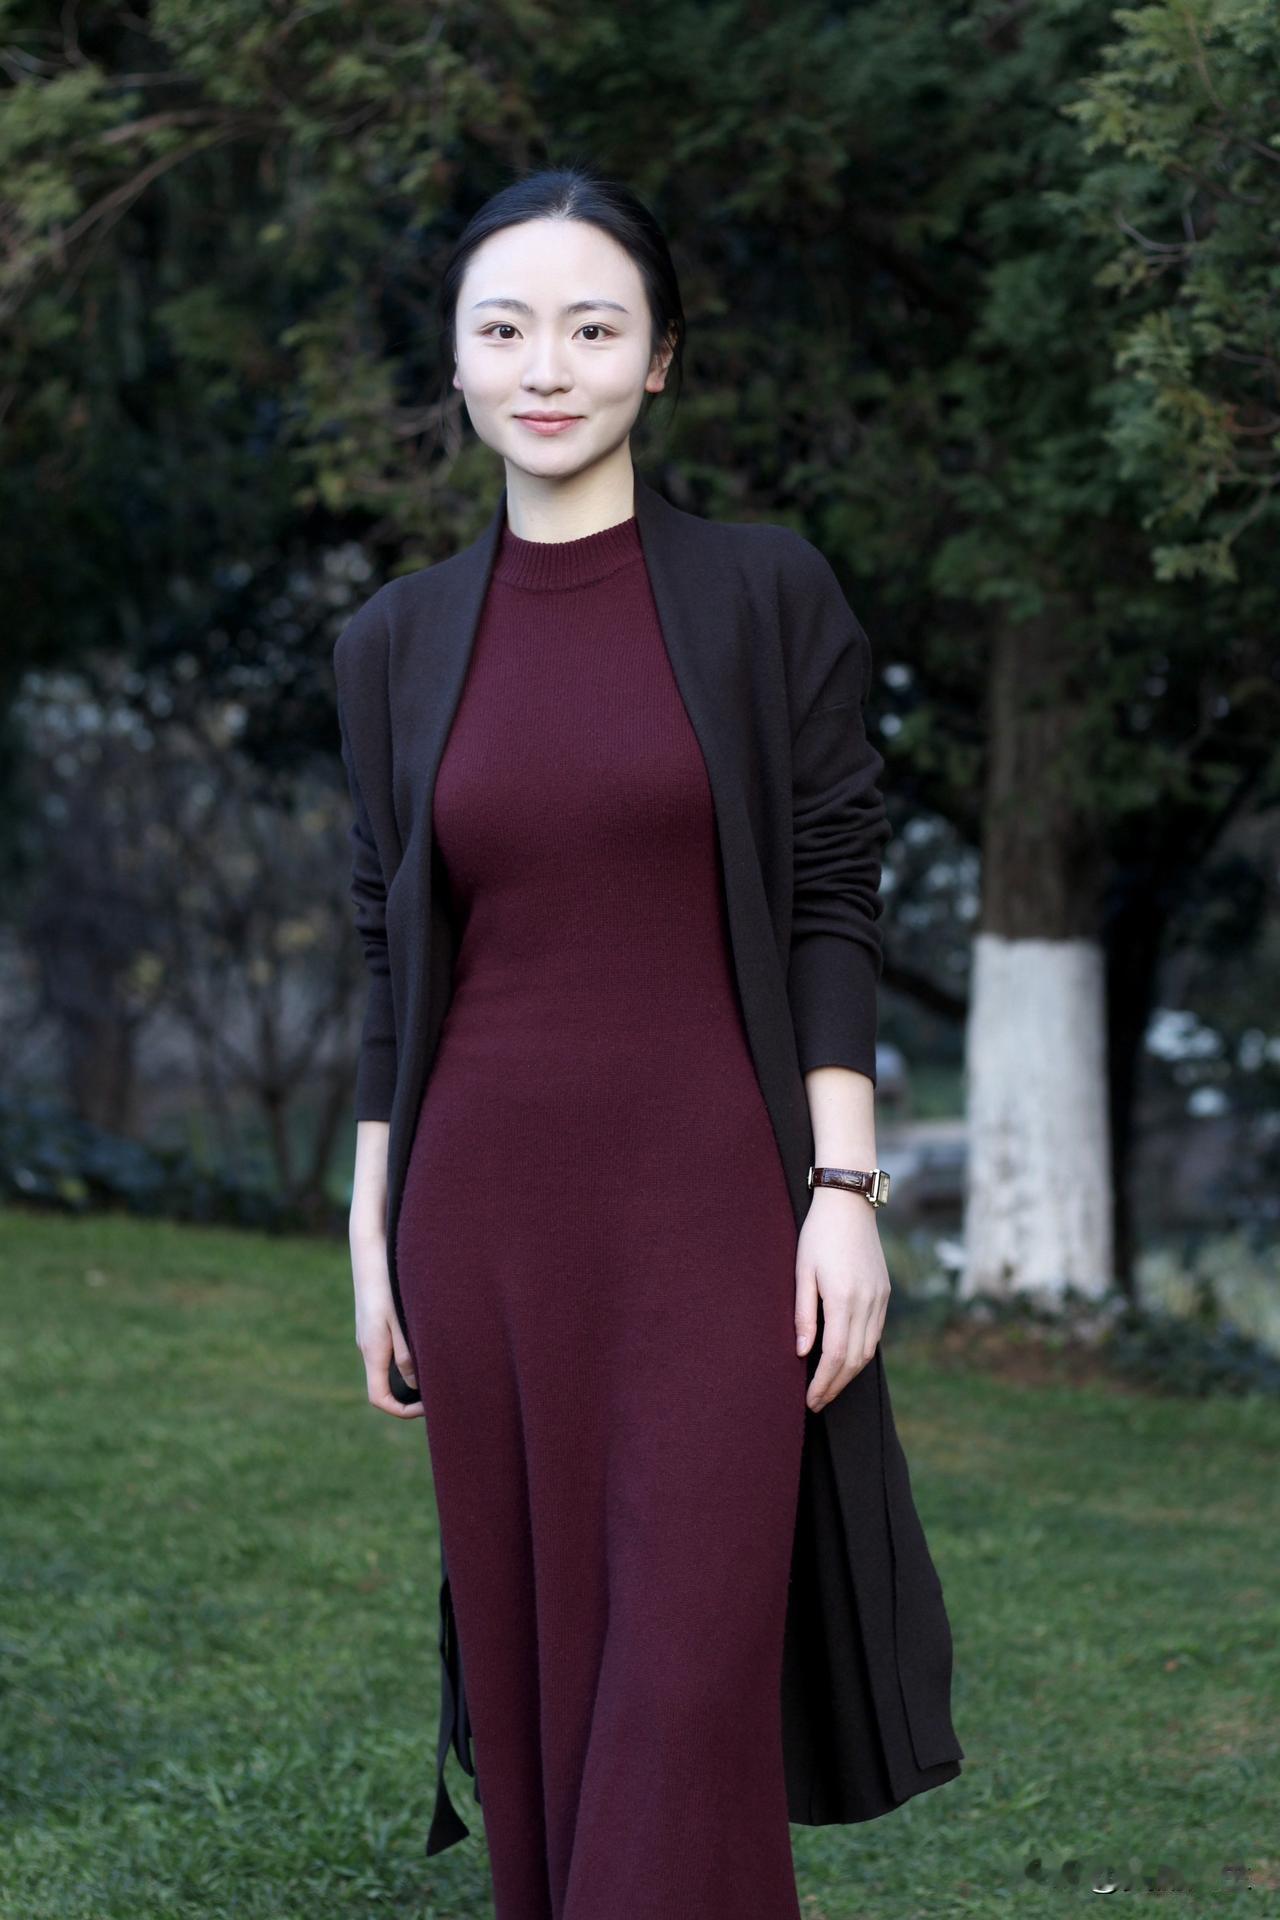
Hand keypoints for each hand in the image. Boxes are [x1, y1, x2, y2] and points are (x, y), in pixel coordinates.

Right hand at [350, 1227, 423, 1418]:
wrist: (369, 1253)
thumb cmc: (386, 1283)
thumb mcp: (400, 1320)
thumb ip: (407, 1354)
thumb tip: (413, 1386)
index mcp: (373, 1351)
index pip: (378, 1398)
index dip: (401, 1411)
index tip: (427, 1407)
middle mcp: (367, 1348)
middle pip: (383, 1386)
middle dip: (408, 1396)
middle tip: (438, 1392)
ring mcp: (368, 1337)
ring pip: (387, 1368)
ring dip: (408, 1375)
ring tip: (437, 1368)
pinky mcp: (372, 1325)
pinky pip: (387, 1352)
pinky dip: (404, 1358)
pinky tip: (425, 1345)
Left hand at [794, 1189, 889, 1412]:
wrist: (849, 1203)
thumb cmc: (818, 1234)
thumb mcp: (802, 1271)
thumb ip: (803, 1314)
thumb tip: (801, 1352)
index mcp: (843, 1298)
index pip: (835, 1355)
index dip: (823, 1382)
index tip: (810, 1400)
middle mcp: (867, 1302)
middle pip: (854, 1359)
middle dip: (835, 1385)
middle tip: (816, 1402)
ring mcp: (880, 1298)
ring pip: (868, 1350)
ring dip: (849, 1373)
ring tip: (829, 1387)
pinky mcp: (885, 1293)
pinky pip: (876, 1333)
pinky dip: (861, 1353)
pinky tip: (845, 1360)